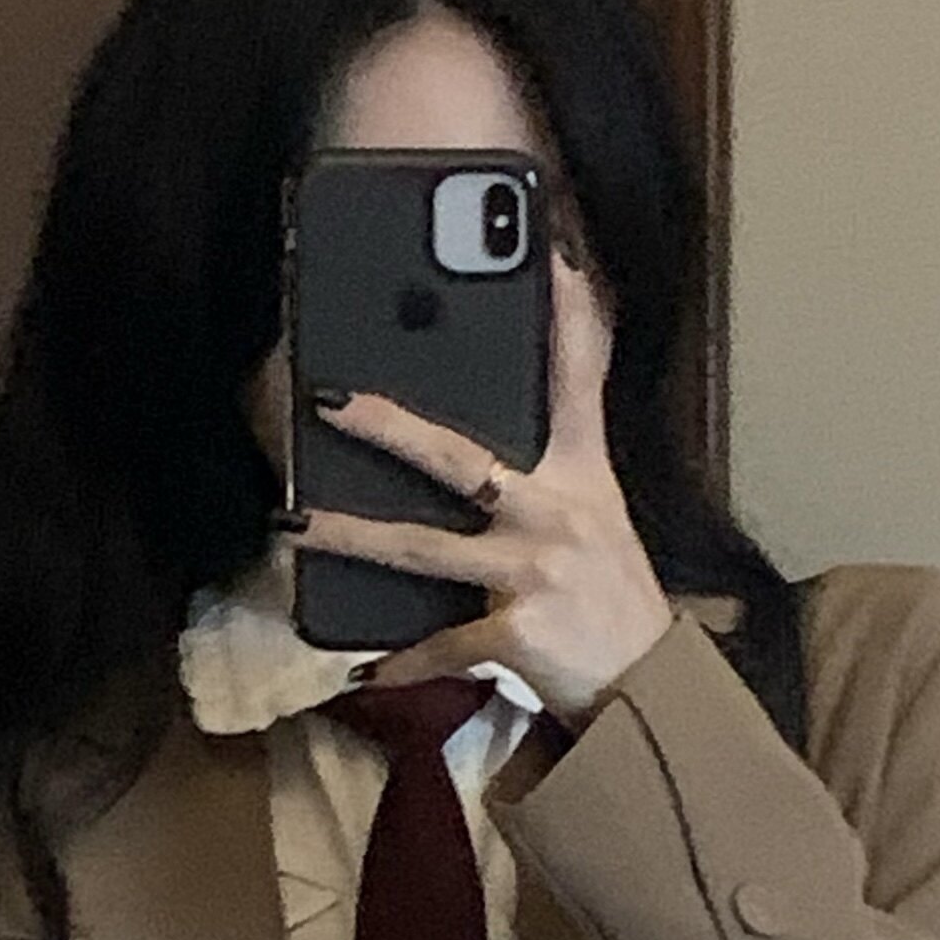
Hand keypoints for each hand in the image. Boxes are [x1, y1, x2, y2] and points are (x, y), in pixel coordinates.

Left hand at [280, 242, 680, 725]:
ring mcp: (533, 573)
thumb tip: (494, 431)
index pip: (578, 378)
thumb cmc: (609, 594)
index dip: (567, 315)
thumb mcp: (597, 512)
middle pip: (460, 458)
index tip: (550, 256)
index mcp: (580, 474)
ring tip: (294, 527)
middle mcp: (556, 514)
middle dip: (391, 428)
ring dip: (352, 539)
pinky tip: (359, 671)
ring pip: (423, 549)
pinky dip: (399, 663)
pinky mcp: (516, 633)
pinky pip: (439, 645)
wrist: (645, 683)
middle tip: (330, 401)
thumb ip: (554, 460)